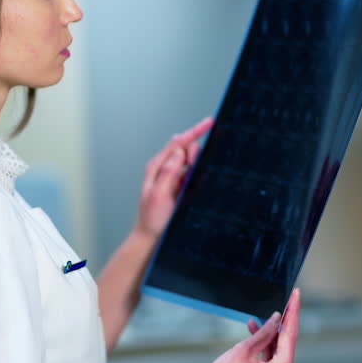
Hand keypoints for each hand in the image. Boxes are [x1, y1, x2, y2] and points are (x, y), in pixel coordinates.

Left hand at [134, 117, 213, 239]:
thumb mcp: (159, 195)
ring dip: (197, 162)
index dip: (194, 131)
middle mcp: (164, 169)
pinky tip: (198, 180)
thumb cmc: (153, 221)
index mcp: (156, 168)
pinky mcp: (179, 186)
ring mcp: (172, 177)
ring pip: (190, 160)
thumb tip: (179, 152)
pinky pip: (192, 172)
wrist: (152, 240)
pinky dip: (198, 171)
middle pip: (184, 148)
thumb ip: (168, 172)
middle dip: (196, 150)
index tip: (210, 122)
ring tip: (193, 180)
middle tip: (196, 165)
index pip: (177, 143)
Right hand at [197, 288, 300, 362]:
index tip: (296, 295)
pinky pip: (272, 360)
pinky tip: (254, 333)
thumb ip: (264, 333)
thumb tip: (277, 318)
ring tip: (255, 321)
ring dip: (269, 336)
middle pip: (287, 344)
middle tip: (284, 302)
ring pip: (278, 351)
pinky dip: (265, 348)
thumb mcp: (244, 350)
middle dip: (281, 324)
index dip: (293, 313)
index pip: (290, 336)